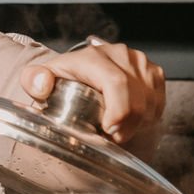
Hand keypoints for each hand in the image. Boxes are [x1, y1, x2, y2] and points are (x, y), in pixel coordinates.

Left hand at [19, 38, 165, 143]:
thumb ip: (33, 81)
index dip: (119, 111)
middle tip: (112, 137)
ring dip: (138, 122)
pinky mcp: (153, 72)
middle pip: (137, 97)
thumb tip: (41, 84)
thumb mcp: (39, 79)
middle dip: (128, 125)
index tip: (110, 131)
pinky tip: (132, 119)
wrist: (78, 70)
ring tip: (118, 128)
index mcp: (94, 57)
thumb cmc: (60, 79)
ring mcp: (140, 62)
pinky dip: (148, 116)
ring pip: (151, 102)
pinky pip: (159, 100)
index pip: (117, 83)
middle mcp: (120, 55)